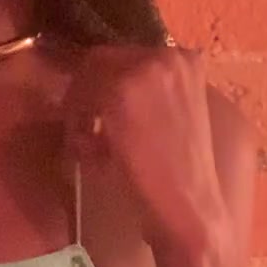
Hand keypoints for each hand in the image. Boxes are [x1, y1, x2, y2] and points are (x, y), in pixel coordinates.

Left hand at [59, 42, 230, 264]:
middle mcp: (167, 55)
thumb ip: (142, 100)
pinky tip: (85, 150)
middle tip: (79, 125)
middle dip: (87, 90)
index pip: (128, 55)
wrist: (189, 211)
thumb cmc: (180, 179)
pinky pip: (82, 97)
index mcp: (186, 60)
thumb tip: (99, 98)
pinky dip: (77, 122)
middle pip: (105, 58)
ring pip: (91, 73)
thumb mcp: (169, 123)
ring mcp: (144, 70)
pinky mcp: (121, 93)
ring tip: (84, 141)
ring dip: (81, 105)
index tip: (91, 108)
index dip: (103, 81)